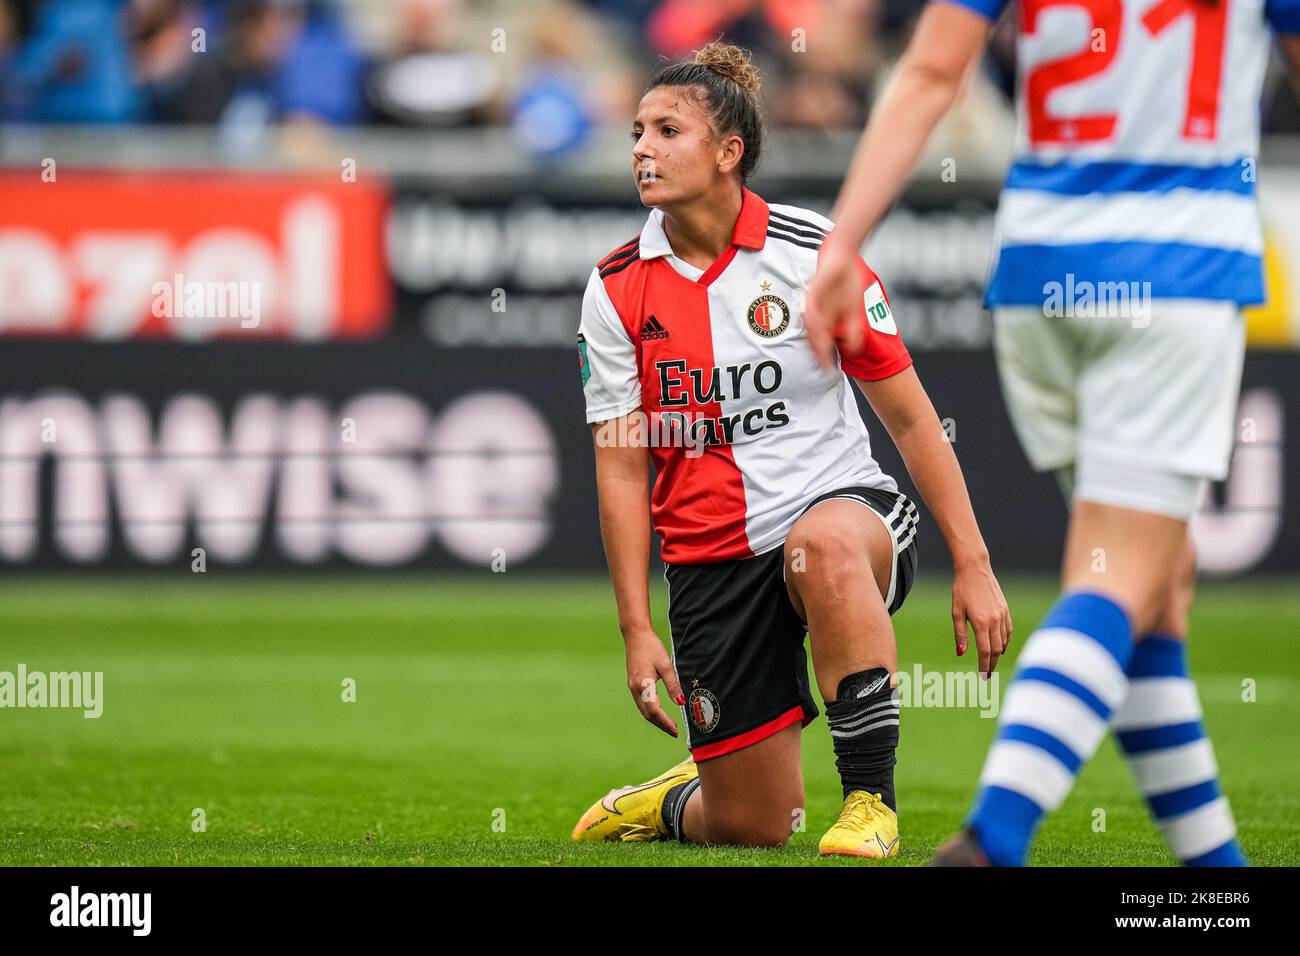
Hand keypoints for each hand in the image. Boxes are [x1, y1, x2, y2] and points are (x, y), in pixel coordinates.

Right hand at [624, 628, 684, 736]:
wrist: (635, 635)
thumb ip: (673, 685)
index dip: (665, 722)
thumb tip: (681, 702)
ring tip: (669, 726)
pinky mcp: (633, 683)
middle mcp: (635, 688)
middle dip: (661, 725)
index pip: (655, 710)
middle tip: (674, 732)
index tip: (676, 730)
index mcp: (644, 685)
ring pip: (644, 710)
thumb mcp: (666, 665)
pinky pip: (641, 703)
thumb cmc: (652, 647)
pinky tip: (659, 712)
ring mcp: (632, 687)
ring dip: (656, 719)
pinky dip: (650, 711)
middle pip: (648, 714)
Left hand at [803, 237, 864, 368]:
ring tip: (821, 357)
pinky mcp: (812, 294)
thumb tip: (853, 350)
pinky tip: (818, 334)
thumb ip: (853, 329)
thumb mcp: (854, 310)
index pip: (822, 342)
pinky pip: (811, 311)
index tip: (830, 372)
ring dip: (815, 344)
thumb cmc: (847, 281)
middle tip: (824, 370)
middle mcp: (817, 315)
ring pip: (812, 328)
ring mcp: (814, 305)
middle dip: (819, 356)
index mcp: (826, 319)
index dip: (825, 357)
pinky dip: (814, 324)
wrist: (843, 256)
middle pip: (814, 339)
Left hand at [951, 559, 1011, 678]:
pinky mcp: (1006, 610)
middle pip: (997, 649)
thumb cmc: (962, 590)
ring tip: (992, 662)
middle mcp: (994, 621)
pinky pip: (1008, 631)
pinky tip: (1001, 646)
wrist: (975, 570)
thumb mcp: (956, 613)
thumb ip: (960, 634)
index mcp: (981, 623)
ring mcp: (1002, 615)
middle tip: (988, 674)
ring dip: (999, 654)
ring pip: (1004, 641)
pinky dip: (1005, 641)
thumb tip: (960, 653)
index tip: (983, 676)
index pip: (985, 651)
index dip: (984, 665)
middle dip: (992, 663)